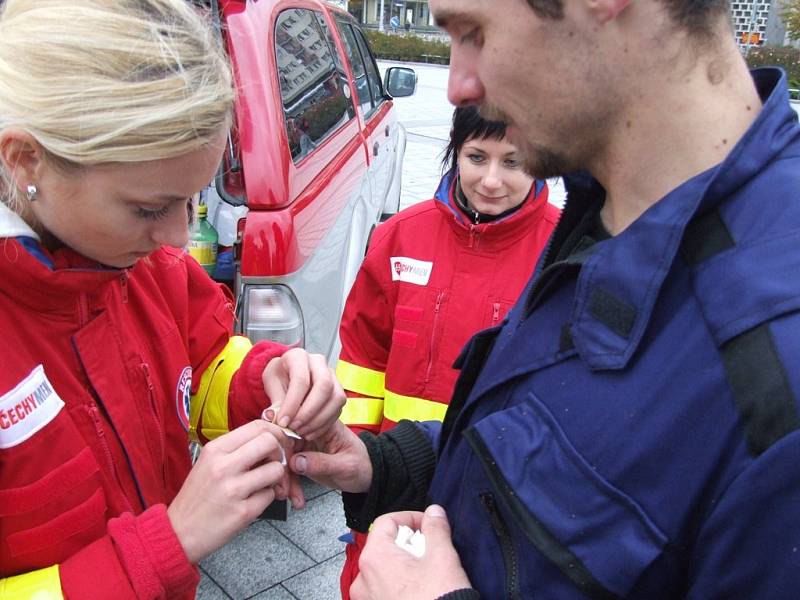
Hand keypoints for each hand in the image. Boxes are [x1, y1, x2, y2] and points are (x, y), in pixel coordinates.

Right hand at [167, 420, 291, 562]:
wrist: (179, 532)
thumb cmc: (197, 497)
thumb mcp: (208, 463)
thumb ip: (235, 450)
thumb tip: (267, 438)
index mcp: (215, 450)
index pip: (256, 426)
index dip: (275, 431)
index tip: (278, 441)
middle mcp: (223, 466)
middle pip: (269, 443)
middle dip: (279, 452)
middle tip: (274, 462)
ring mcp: (234, 489)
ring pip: (276, 470)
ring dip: (276, 477)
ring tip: (263, 484)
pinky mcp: (243, 512)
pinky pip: (271, 495)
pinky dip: (267, 497)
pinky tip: (252, 501)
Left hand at [262, 348, 345, 439]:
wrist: (289, 380)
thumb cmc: (279, 378)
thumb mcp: (271, 385)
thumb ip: (274, 401)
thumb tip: (273, 416)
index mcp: (298, 356)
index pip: (301, 379)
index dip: (292, 403)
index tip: (283, 422)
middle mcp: (318, 362)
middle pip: (324, 386)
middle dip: (308, 411)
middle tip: (294, 427)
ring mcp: (332, 375)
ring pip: (335, 398)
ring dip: (318, 420)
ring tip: (301, 431)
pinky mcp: (338, 390)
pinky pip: (338, 408)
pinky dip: (324, 424)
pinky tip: (309, 432)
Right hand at [288, 419, 372, 493]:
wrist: (367, 475)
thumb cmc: (362, 465)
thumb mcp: (346, 466)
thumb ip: (322, 462)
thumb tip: (296, 461)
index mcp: (324, 423)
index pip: (295, 422)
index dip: (281, 439)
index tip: (277, 460)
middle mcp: (311, 429)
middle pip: (283, 440)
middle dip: (280, 464)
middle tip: (283, 487)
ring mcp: (304, 443)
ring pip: (282, 457)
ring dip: (283, 478)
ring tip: (290, 496)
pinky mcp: (301, 457)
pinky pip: (288, 468)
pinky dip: (288, 484)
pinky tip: (295, 498)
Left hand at [350, 505, 471, 599]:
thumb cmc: (439, 598)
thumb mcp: (443, 558)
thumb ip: (436, 529)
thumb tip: (434, 511)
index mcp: (374, 558)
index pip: (386, 522)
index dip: (411, 518)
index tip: (430, 527)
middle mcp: (363, 578)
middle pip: (384, 545)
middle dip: (409, 543)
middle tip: (432, 551)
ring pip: (384, 569)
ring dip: (405, 564)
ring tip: (428, 572)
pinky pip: (383, 591)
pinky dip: (399, 585)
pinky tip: (420, 591)